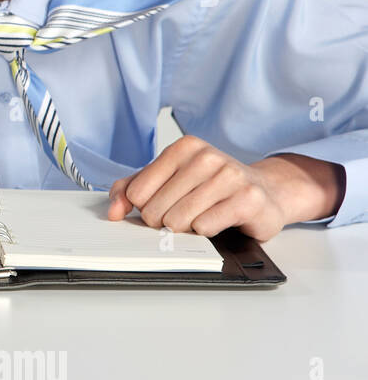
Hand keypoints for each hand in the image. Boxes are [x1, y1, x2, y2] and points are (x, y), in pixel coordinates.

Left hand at [107, 135, 344, 240]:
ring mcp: (231, 176)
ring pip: (178, 219)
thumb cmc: (211, 188)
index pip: (137, 192)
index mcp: (183, 148)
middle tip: (184, 215)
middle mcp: (207, 157)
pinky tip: (218, 221)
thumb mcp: (167, 182)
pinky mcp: (248, 199)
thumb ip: (130, 190)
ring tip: (201, 217)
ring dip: (185, 227)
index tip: (161, 205)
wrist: (266, 192)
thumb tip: (113, 211)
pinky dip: (206, 231)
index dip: (143, 208)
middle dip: (164, 221)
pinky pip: (205, 227)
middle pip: (155, 209)